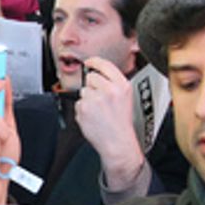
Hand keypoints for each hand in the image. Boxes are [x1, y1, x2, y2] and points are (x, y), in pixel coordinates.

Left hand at [76, 58, 147, 188]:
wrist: (117, 142)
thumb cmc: (121, 122)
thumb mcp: (126, 97)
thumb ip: (113, 82)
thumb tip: (96, 70)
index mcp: (122, 85)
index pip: (104, 64)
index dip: (94, 62)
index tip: (89, 63)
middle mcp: (109, 90)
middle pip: (90, 77)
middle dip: (92, 86)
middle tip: (101, 100)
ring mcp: (95, 99)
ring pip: (83, 90)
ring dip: (88, 99)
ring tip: (99, 111)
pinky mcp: (84, 108)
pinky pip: (79, 103)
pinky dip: (83, 110)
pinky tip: (94, 117)